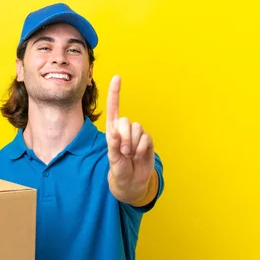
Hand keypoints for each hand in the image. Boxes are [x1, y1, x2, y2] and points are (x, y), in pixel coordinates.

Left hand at [106, 75, 154, 203]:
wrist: (132, 181)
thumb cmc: (119, 169)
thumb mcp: (113, 159)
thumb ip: (113, 146)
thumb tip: (114, 133)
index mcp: (113, 131)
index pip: (113, 109)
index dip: (115, 93)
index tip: (117, 77)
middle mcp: (125, 130)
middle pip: (125, 121)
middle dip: (124, 137)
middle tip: (124, 152)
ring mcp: (137, 135)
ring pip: (136, 128)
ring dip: (132, 144)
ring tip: (130, 155)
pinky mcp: (147, 141)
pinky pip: (146, 138)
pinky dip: (141, 148)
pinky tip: (138, 155)